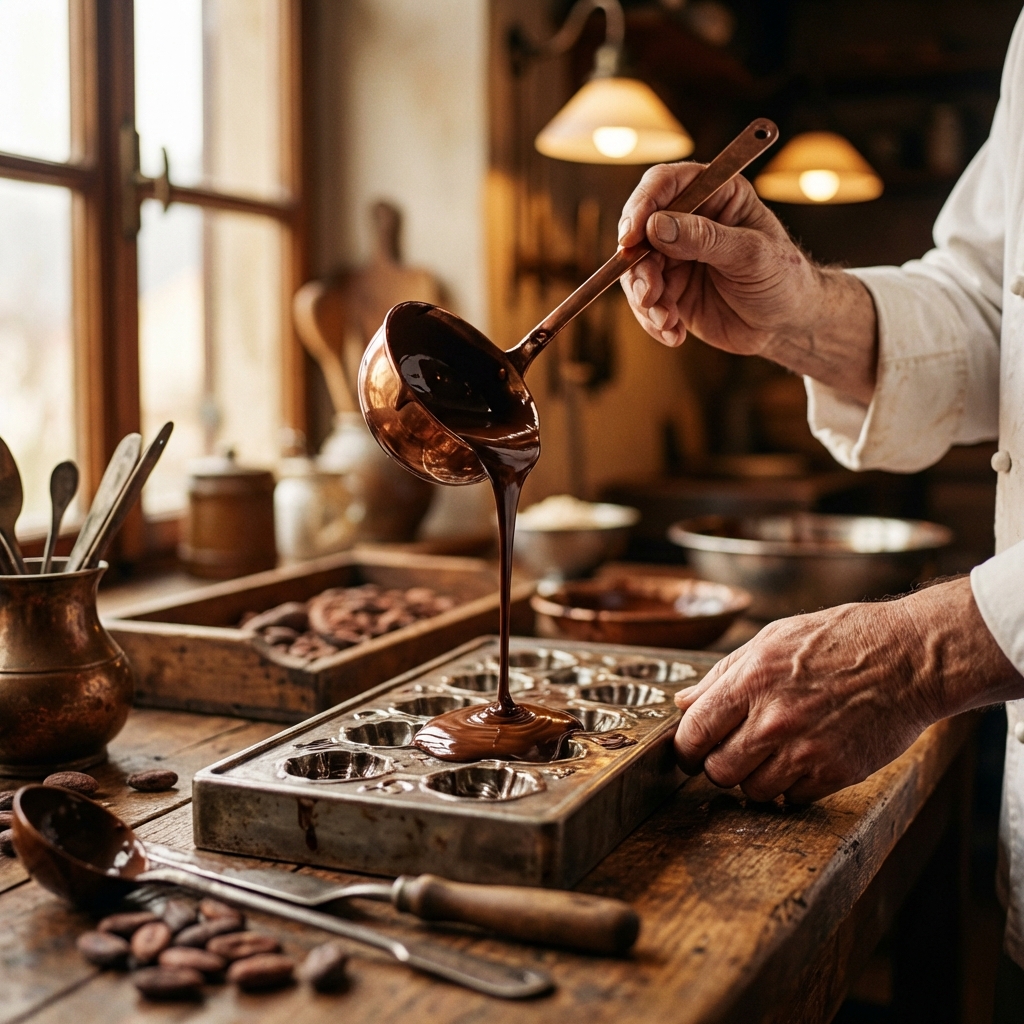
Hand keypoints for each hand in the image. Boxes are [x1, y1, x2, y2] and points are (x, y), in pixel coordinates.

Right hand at [617, 162, 877, 403]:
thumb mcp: (751, 255)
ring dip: (645, 300)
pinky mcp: (670, 290)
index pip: (664, 185)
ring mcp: (675, 257)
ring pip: (637, 271)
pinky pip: (645, 303)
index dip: (642, 205)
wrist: (787, 324)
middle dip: (639, 268)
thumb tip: (656, 226)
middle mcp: (688, 221)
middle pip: (640, 231)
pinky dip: (653, 321)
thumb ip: (705, 239)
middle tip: (650, 296)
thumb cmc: (783, 278)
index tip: (631, 237)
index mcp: (714, 194)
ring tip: (667, 322)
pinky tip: (674, 334)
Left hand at [673, 576, 1021, 803]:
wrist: (909, 657)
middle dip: (718, 766)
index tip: (691, 750)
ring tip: (770, 755)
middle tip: (732, 753)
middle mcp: (773, 719)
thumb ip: (723, 674)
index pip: (693, 733)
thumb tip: (684, 703)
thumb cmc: (840, 639)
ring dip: (754, 779)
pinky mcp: (835, 773)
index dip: (686, 747)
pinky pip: (792, 797)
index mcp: (751, 681)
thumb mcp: (772, 639)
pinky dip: (790, 786)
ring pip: (751, 790)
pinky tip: (801, 761)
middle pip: (718, 771)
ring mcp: (805, 750)